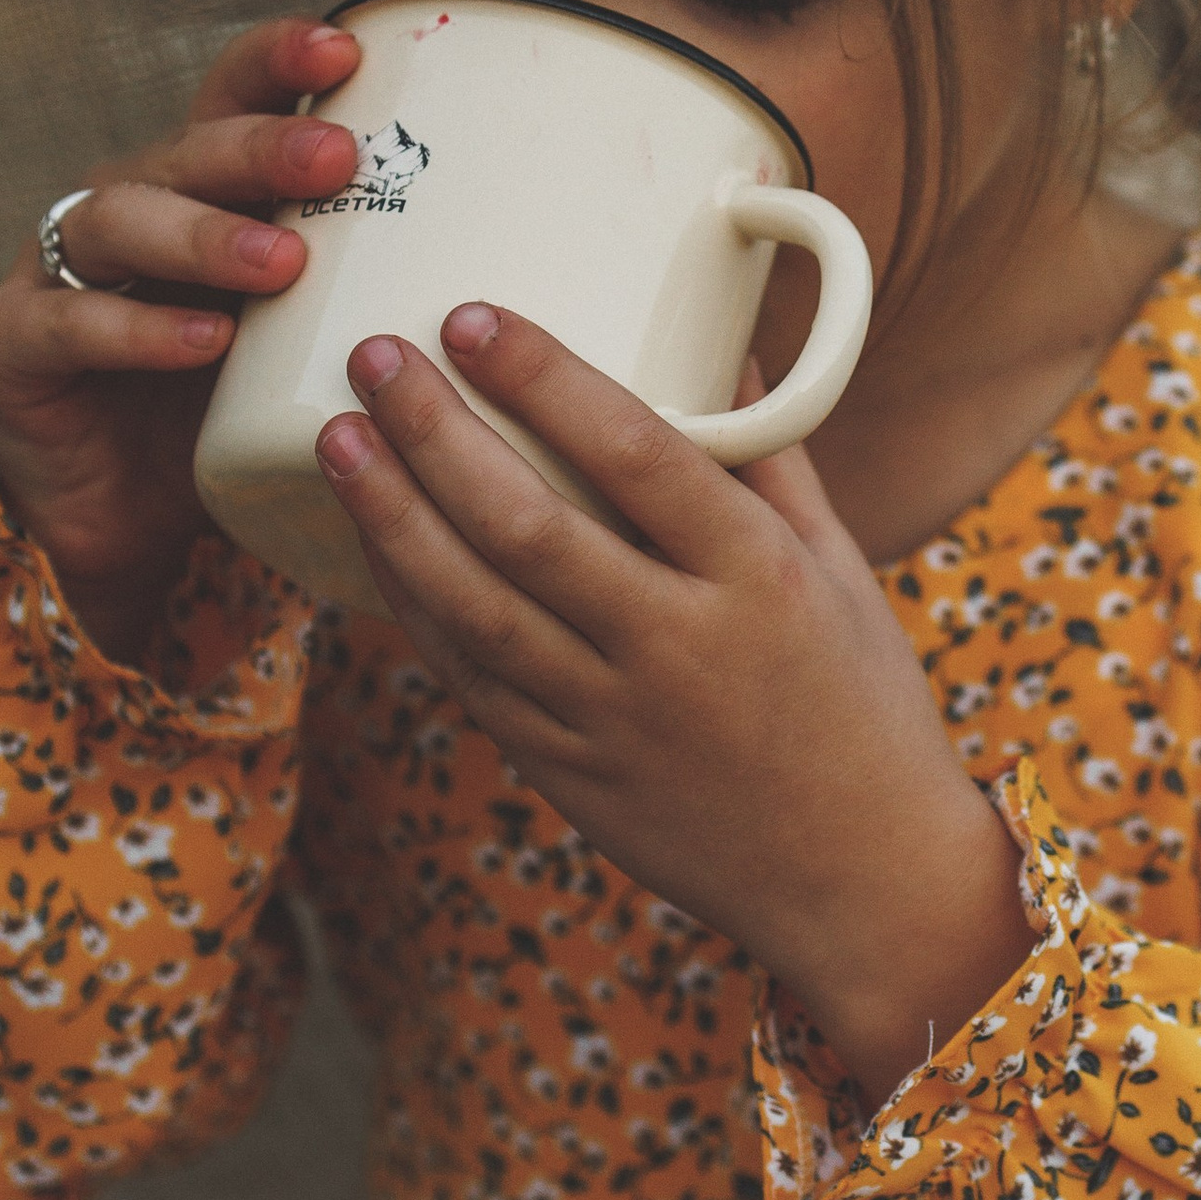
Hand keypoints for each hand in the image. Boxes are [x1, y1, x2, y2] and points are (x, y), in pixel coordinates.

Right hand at [0, 16, 361, 660]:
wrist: (128, 525)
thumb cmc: (235, 417)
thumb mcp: (315, 343)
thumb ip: (383, 290)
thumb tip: (539, 265)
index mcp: (198, 190)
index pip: (233, 99)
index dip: (279, 61)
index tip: (349, 47)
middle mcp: (127, 209)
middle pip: (187, 150)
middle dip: (262, 146)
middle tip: (340, 156)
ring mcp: (58, 269)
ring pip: (122, 220)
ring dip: (205, 234)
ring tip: (282, 262)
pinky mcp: (14, 344)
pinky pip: (69, 322)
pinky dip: (138, 328)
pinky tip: (203, 339)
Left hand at [315, 308, 1036, 1103]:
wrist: (864, 883)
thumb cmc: (861, 707)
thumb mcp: (843, 570)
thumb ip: (773, 456)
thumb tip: (720, 341)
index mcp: (761, 578)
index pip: (637, 454)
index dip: (543, 379)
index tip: (472, 316)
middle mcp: (681, 647)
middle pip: (526, 527)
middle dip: (432, 432)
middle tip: (372, 356)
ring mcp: (615, 721)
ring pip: (474, 608)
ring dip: (391, 517)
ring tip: (336, 438)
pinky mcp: (570, 774)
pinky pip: (470, 680)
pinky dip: (412, 606)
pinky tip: (373, 542)